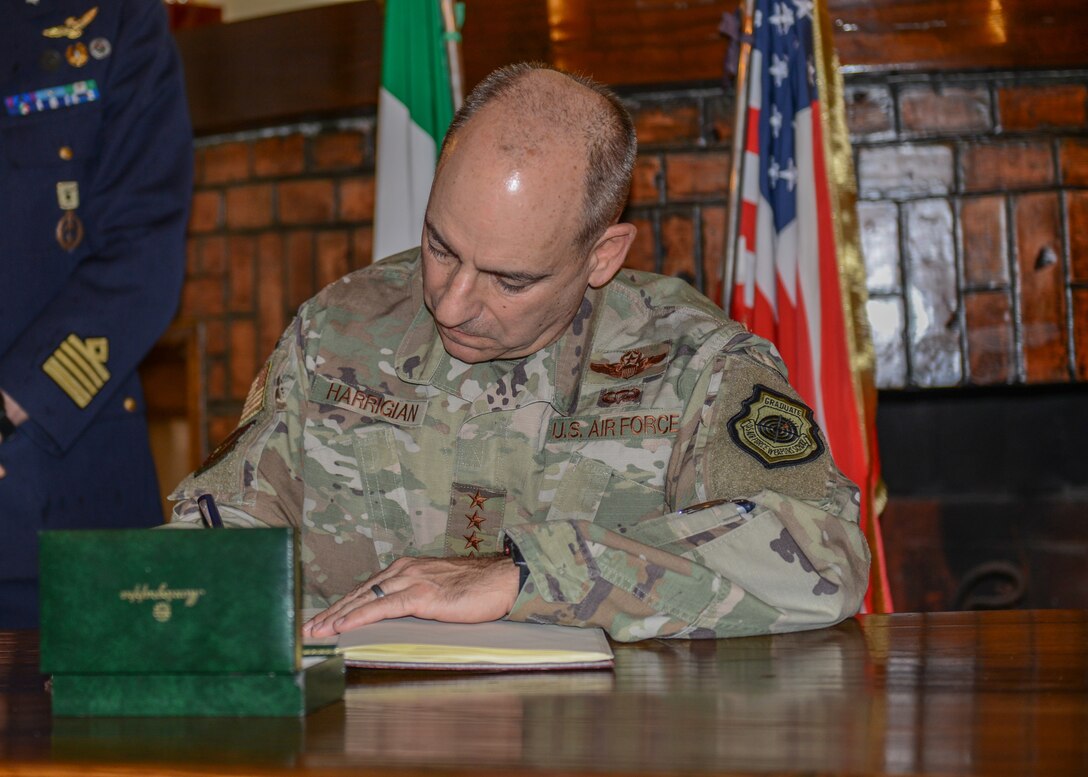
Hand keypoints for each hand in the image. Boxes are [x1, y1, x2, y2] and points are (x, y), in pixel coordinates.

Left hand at [302, 554, 520, 637]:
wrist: (503, 579)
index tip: (323, 619)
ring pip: (364, 599)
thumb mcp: (438, 589)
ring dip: (337, 616)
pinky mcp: (421, 595)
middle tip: (308, 628)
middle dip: (331, 612)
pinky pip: (382, 607)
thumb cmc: (476, 587)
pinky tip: (343, 626)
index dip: (342, 605)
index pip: (365, 588)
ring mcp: (411, 580)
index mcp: (406, 567)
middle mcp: (403, 569)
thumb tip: (398, 615)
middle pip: (358, 592)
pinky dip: (359, 616)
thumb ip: (415, 597)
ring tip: (318, 631)